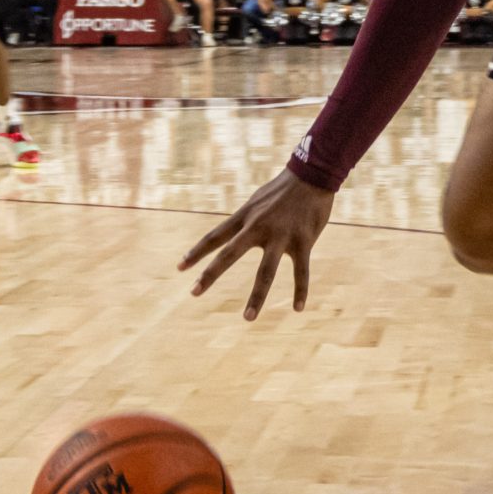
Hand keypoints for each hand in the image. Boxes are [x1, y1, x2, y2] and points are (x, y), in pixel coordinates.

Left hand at [180, 163, 333, 319]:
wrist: (312, 175)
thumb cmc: (283, 190)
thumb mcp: (257, 201)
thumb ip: (246, 220)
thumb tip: (235, 236)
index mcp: (245, 217)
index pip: (214, 237)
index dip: (196, 253)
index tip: (180, 268)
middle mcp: (259, 227)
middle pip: (229, 254)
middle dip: (210, 274)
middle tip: (194, 292)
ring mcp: (281, 236)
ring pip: (266, 271)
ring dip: (257, 297)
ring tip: (248, 318)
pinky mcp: (303, 241)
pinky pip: (301, 272)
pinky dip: (300, 291)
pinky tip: (298, 308)